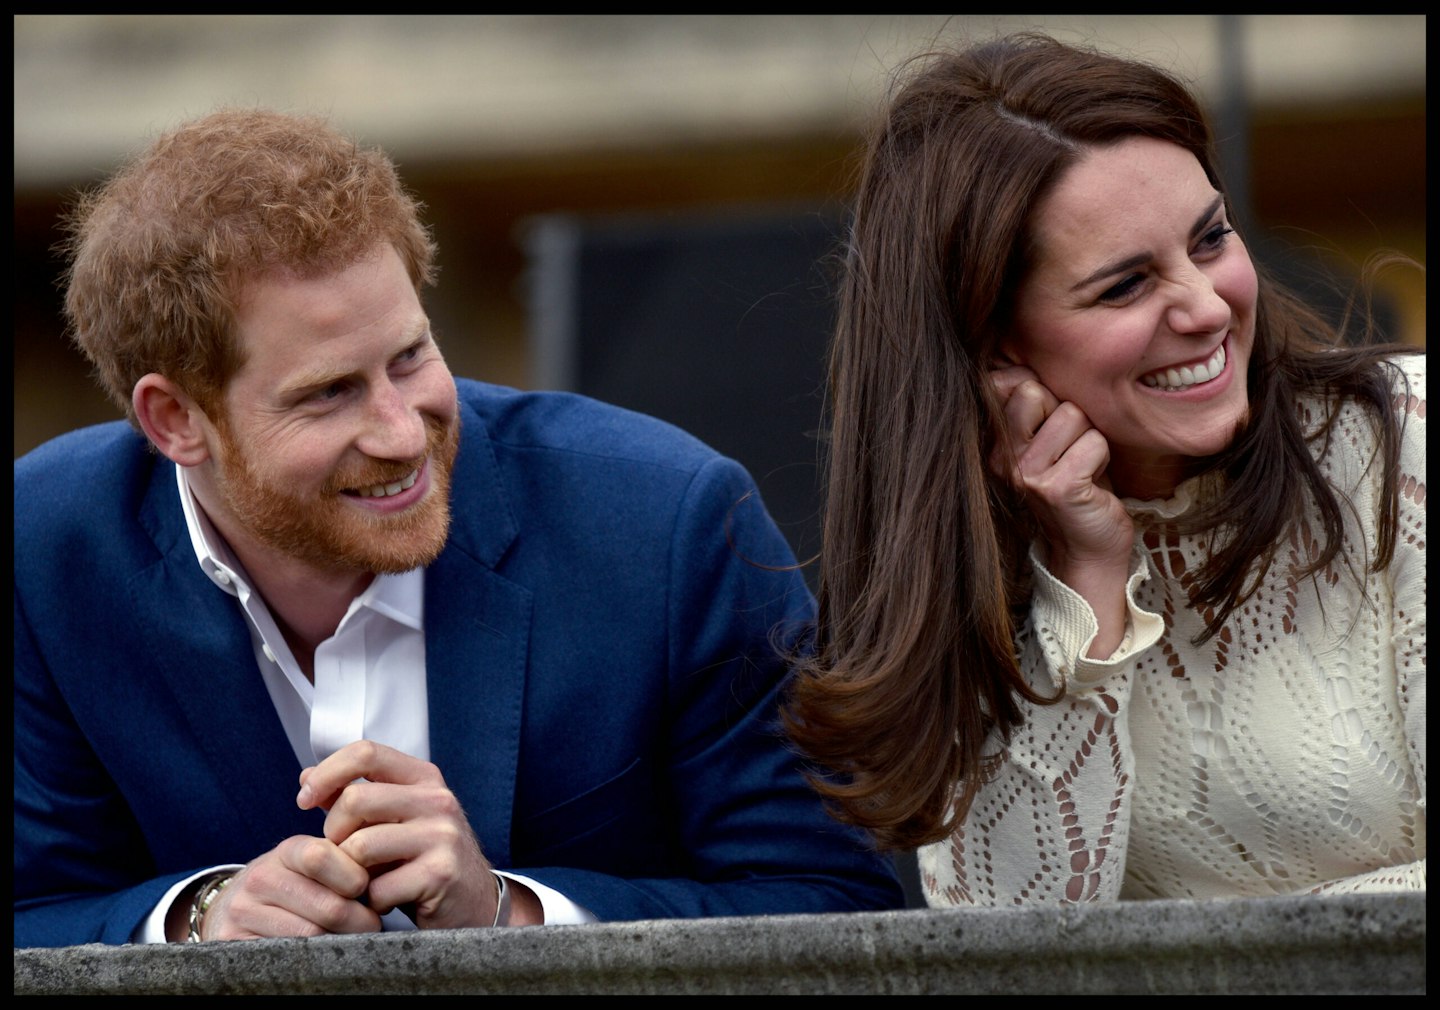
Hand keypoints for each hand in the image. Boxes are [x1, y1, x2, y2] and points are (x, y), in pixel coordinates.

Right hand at [193, 836, 381, 940]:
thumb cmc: (292, 884)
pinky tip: (324, 953)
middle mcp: (260, 879)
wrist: (232, 908)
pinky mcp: (235, 943)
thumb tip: (389, 872)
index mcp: (286, 852)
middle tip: (372, 925)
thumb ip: (345, 862)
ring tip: (353, 939)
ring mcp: (243, 913)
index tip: (366, 891)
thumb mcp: (312, 864)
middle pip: (326, 905)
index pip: (322, 857)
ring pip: (311, 935)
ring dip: (341, 941)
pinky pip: (288, 956)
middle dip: (360, 919)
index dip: (353, 878)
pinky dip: (314, 958)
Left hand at [297, 740, 498, 929]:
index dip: (326, 772)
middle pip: (355, 800)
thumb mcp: (392, 819)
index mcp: (424, 778)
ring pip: (360, 846)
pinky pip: (377, 888)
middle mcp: (438, 800)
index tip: (303, 800)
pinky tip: (386, 899)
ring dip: (349, 872)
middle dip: (333, 833)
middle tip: (342, 855)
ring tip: (364, 879)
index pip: (366, 753)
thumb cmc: (422, 859)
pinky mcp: (440, 874)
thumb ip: (351, 797)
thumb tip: (306, 778)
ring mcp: (442, 836)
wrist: (472, 901)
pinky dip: (371, 900)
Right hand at [990, 365, 1132, 655]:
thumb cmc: (1077, 487)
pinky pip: (1093, 442)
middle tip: (1070, 450)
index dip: (1042, 396)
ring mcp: (1025, 473)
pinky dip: (1102, 459)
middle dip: (1068, 414)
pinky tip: (1092, 483)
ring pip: (1072, 415)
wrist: (1087, 549)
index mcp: (995, 442)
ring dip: (1089, 439)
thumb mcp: (1050, 441)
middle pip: (1037, 392)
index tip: (1049, 429)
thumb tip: (1024, 368)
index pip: (1010, 383)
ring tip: (1082, 467)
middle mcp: (1001, 456)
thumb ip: (1035, 405)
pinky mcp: (1055, 487)